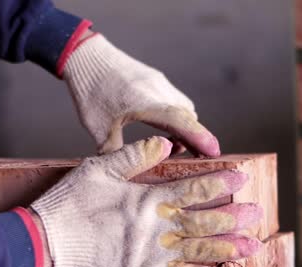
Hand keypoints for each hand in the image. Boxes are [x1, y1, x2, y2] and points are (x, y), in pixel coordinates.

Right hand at [29, 136, 261, 266]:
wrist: (46, 240)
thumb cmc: (69, 202)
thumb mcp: (99, 169)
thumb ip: (134, 157)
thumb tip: (166, 143)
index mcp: (147, 200)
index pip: (193, 189)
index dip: (220, 183)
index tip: (242, 178)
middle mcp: (155, 229)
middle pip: (203, 223)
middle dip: (233, 218)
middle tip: (258, 214)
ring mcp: (150, 255)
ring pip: (198, 252)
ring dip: (227, 249)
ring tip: (252, 246)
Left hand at [63, 34, 219, 156]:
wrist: (86, 57)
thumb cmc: (90, 93)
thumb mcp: (98, 130)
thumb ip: (115, 153)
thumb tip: (124, 173)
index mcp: (146, 103)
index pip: (180, 121)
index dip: (199, 138)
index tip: (214, 153)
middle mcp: (159, 91)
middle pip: (188, 117)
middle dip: (196, 138)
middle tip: (199, 160)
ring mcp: (159, 83)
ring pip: (183, 108)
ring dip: (185, 127)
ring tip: (175, 148)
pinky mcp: (155, 79)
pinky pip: (175, 100)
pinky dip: (176, 117)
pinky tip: (163, 130)